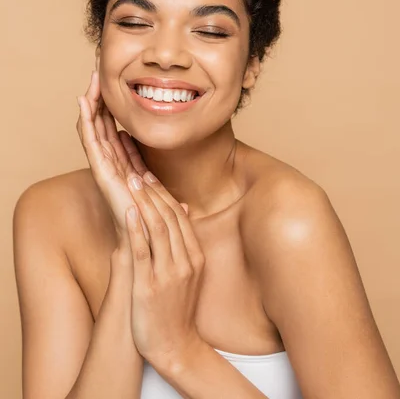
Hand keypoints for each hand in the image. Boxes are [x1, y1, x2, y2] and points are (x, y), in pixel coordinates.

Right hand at [76, 69, 148, 242]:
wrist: (148, 245)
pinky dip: (86, 121)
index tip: (113, 88)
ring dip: (91, 105)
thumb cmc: (154, 227)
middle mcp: (111, 166)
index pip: (114, 134)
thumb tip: (173, 193)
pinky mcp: (102, 172)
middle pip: (101, 128)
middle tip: (98, 74)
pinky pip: (91, 142)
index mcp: (124, 169)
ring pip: (94, 130)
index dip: (112, 112)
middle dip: (99, 102)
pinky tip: (84, 102)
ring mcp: (105, 168)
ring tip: (91, 82)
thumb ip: (161, 192)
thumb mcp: (161, 202)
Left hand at [125, 173, 205, 368]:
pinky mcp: (150, 286)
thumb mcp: (187, 273)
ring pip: (159, 229)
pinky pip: (144, 252)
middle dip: (153, 191)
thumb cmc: (177, 309)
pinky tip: (129, 211)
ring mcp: (169, 273)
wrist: (175, 346)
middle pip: (169, 217)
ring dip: (145, 202)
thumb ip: (184, 241)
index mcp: (194, 256)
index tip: (149, 174)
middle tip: (138, 169)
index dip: (163, 193)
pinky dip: (137, 229)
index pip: (178, 216)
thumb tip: (182, 208)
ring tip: (132, 180)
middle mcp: (184, 261)